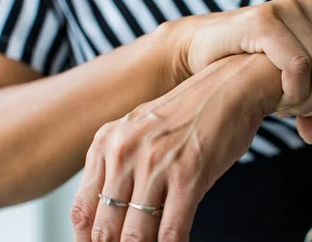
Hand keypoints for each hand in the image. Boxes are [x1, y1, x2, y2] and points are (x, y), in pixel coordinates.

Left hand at [71, 54, 280, 241]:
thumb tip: (112, 212)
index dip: (87, 241)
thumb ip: (120, 164)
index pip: (82, 210)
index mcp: (106, 143)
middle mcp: (124, 153)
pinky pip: (171, 229)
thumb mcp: (140, 130)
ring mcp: (156, 165)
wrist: (230, 86)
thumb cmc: (190, 111)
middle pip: (104, 228)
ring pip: (135, 234)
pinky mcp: (188, 175)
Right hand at [164, 0, 311, 142]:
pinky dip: (292, 95)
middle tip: (309, 114)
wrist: (206, 51)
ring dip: (310, 104)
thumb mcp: (295, 86)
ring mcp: (291, 8)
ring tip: (289, 108)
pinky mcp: (265, 19)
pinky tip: (278, 102)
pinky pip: (298, 68)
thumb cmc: (254, 68)